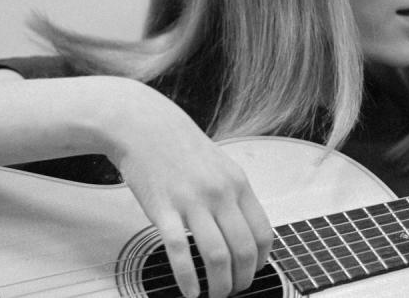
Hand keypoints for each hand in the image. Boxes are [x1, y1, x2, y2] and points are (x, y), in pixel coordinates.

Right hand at [97, 79, 272, 297]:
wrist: (145, 127)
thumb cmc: (182, 148)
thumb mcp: (222, 167)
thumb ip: (235, 196)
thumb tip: (248, 232)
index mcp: (239, 184)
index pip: (263, 233)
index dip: (261, 261)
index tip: (254, 273)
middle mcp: (220, 193)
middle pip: (243, 249)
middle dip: (243, 279)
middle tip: (235, 291)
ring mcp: (192, 201)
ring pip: (216, 255)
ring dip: (219, 284)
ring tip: (215, 295)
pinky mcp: (163, 209)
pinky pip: (180, 251)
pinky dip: (187, 278)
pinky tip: (189, 291)